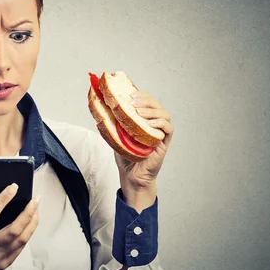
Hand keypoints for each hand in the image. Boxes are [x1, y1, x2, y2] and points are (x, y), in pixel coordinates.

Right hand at [0, 184, 39, 269]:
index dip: (4, 199)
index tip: (14, 187)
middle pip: (14, 230)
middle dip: (28, 212)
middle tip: (35, 199)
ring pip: (22, 239)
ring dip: (32, 223)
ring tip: (36, 209)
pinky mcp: (3, 263)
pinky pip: (21, 247)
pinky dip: (28, 233)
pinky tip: (30, 223)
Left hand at [114, 91, 173, 210]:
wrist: (131, 175)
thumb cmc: (125, 155)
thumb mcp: (116, 135)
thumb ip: (113, 123)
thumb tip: (100, 108)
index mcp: (144, 120)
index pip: (147, 102)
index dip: (141, 95)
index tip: (130, 94)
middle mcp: (154, 124)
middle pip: (157, 105)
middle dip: (146, 100)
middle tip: (133, 101)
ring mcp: (160, 133)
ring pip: (165, 114)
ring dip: (152, 110)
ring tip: (140, 111)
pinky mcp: (164, 143)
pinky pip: (168, 129)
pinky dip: (161, 123)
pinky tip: (150, 124)